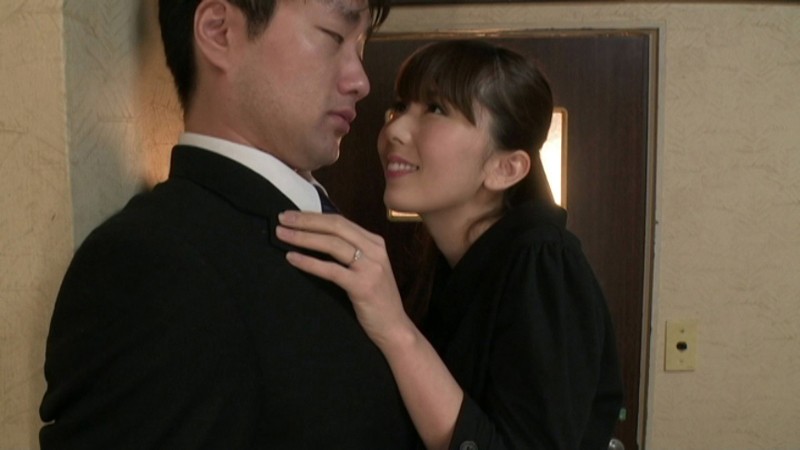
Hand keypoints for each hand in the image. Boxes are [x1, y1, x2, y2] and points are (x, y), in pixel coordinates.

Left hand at [276, 211, 413, 345]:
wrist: (394, 327)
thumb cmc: (376, 299)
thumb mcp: (366, 268)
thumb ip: (350, 251)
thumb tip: (316, 237)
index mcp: (374, 242)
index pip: (340, 221)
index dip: (313, 216)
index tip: (291, 215)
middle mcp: (375, 250)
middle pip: (335, 227)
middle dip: (305, 221)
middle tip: (281, 219)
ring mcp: (370, 267)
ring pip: (332, 244)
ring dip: (303, 238)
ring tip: (282, 235)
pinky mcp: (363, 285)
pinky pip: (331, 270)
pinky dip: (309, 262)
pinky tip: (292, 258)